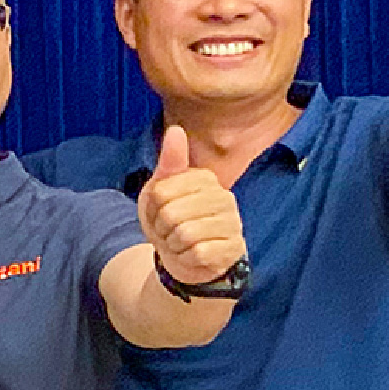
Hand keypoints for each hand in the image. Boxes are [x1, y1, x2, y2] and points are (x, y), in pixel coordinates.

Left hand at [139, 125, 240, 286]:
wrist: (183, 259)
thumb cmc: (170, 221)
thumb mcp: (160, 190)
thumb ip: (169, 162)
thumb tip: (176, 130)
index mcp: (205, 179)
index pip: (161, 192)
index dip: (153, 208)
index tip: (161, 211)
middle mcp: (225, 197)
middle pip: (171, 214)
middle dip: (162, 228)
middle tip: (171, 230)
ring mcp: (233, 224)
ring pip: (185, 234)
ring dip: (174, 244)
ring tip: (181, 242)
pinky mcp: (235, 249)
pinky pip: (198, 254)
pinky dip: (187, 259)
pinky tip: (194, 255)